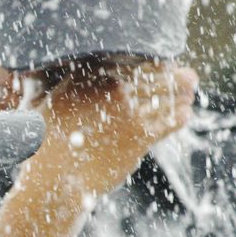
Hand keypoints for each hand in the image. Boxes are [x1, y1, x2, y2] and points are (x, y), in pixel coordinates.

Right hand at [34, 62, 196, 199]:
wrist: (54, 178)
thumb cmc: (45, 144)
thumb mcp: (46, 103)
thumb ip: (62, 83)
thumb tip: (63, 73)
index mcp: (92, 75)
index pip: (132, 58)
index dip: (151, 60)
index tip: (160, 63)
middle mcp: (113, 88)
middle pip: (154, 73)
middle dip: (174, 74)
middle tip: (187, 75)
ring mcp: (129, 112)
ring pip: (166, 96)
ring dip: (182, 93)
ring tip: (190, 91)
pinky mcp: (140, 136)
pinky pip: (169, 121)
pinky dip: (180, 116)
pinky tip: (185, 113)